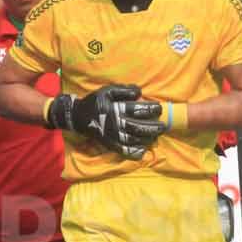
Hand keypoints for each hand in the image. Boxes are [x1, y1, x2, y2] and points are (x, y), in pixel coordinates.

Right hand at [45, 84, 166, 160]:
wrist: (78, 117)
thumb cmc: (95, 102)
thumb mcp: (107, 90)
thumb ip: (123, 90)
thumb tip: (139, 92)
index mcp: (114, 109)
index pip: (136, 109)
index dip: (150, 109)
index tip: (159, 108)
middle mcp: (114, 123)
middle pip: (137, 127)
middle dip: (153, 127)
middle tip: (163, 126)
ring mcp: (112, 136)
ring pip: (133, 140)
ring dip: (147, 139)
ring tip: (156, 136)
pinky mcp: (110, 145)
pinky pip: (124, 151)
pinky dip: (135, 152)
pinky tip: (143, 149)